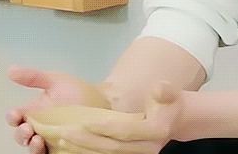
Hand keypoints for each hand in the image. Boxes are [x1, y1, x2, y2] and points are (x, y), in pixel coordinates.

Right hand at [6, 65, 111, 153]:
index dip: (13, 117)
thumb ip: (34, 77)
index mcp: (34, 111)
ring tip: (37, 139)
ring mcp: (48, 140)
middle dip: (21, 134)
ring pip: (33, 147)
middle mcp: (38, 127)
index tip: (15, 114)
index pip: (16, 117)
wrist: (103, 103)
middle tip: (28, 129)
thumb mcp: (56, 81)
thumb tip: (9, 69)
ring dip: (31, 146)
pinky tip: (47, 146)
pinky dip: (43, 153)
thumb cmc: (77, 91)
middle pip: (21, 135)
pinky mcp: (60, 149)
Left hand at [57, 81, 182, 153]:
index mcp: (156, 131)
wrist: (174, 121)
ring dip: (83, 150)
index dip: (105, 127)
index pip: (126, 131)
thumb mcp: (170, 92)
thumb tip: (158, 89)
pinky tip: (72, 148)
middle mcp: (147, 148)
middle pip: (113, 147)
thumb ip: (165, 91)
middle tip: (64, 133)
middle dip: (86, 141)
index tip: (85, 121)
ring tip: (62, 141)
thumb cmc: (168, 103)